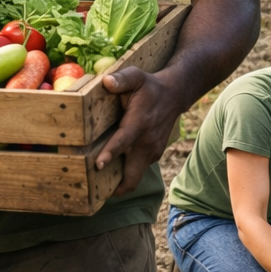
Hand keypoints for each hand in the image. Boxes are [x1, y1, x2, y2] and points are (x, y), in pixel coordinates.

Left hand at [95, 66, 184, 195]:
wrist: (175, 95)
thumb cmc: (150, 87)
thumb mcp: (136, 77)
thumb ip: (122, 79)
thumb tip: (106, 81)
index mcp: (139, 123)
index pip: (123, 141)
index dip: (111, 153)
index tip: (99, 165)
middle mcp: (147, 142)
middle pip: (133, 176)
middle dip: (117, 188)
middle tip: (95, 193)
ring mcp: (152, 151)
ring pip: (135, 175)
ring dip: (120, 182)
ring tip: (100, 185)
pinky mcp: (153, 154)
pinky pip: (138, 168)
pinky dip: (128, 171)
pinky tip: (114, 168)